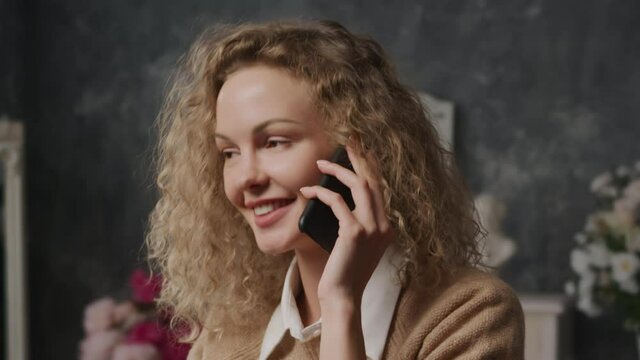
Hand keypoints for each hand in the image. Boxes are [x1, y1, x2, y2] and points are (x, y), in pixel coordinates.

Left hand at [299, 144, 392, 305]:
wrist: (343, 297)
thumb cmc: (344, 273)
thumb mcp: (354, 245)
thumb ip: (354, 224)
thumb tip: (336, 198)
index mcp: (386, 228)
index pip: (379, 189)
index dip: (369, 168)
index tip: (359, 152)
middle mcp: (383, 225)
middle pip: (373, 181)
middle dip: (360, 158)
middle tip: (348, 140)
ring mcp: (371, 229)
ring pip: (359, 186)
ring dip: (339, 170)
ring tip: (322, 163)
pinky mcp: (354, 233)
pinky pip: (337, 203)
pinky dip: (321, 194)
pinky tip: (308, 192)